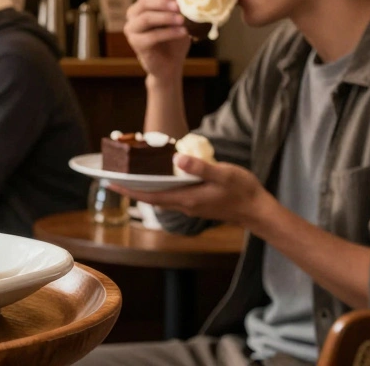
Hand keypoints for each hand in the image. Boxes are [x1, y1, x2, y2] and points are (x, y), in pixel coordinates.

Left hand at [112, 154, 272, 228]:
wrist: (258, 210)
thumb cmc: (243, 191)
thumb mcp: (223, 174)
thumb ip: (200, 168)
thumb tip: (177, 159)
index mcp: (186, 199)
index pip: (150, 196)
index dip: (129, 189)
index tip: (110, 182)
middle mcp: (184, 205)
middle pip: (151, 197)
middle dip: (132, 188)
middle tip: (113, 175)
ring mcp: (190, 206)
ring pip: (161, 197)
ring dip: (145, 188)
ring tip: (130, 175)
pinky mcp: (197, 204)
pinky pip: (171, 196)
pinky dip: (160, 188)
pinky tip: (159, 178)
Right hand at [124, 0, 190, 81]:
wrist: (170, 64)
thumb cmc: (174, 39)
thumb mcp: (179, 21)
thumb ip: (181, 9)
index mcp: (143, 5)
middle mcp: (133, 15)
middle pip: (146, 2)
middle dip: (164, 3)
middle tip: (180, 6)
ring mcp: (132, 29)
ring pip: (146, 18)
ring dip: (166, 17)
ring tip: (183, 20)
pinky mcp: (136, 43)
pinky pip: (151, 36)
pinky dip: (169, 33)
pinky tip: (183, 33)